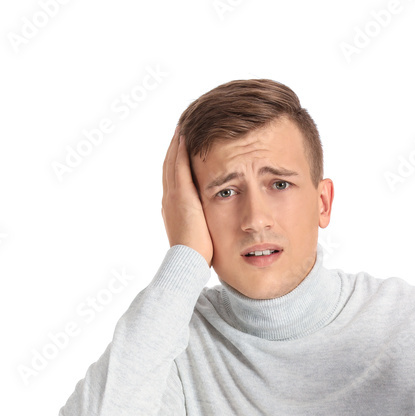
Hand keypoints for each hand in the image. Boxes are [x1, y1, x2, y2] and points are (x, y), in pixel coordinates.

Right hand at [162, 125, 212, 266]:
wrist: (188, 263)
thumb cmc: (199, 256)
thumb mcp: (201, 235)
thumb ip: (205, 223)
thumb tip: (215, 222)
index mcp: (174, 208)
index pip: (175, 179)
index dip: (178, 162)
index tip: (183, 148)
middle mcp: (170, 199)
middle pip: (170, 166)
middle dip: (175, 148)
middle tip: (181, 129)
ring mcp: (173, 196)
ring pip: (172, 162)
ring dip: (177, 143)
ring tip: (183, 126)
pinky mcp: (181, 195)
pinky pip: (178, 165)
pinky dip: (180, 149)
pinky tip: (184, 135)